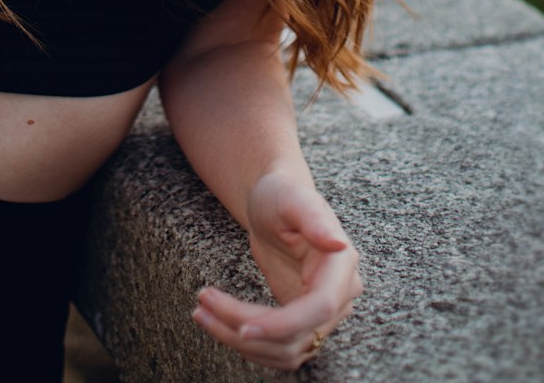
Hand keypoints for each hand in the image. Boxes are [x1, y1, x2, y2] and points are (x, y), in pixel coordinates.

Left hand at [192, 172, 362, 371]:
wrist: (273, 204)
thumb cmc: (282, 194)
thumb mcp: (293, 197)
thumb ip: (314, 218)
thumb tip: (338, 243)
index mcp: (342, 267)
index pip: (319, 308)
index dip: (283, 325)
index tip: (244, 329)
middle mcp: (339, 297)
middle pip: (296, 334)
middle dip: (248, 329)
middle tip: (202, 308)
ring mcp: (321, 315)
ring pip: (285, 350)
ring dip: (242, 343)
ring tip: (202, 313)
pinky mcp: (301, 324)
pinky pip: (277, 347)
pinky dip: (248, 344)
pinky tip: (218, 323)